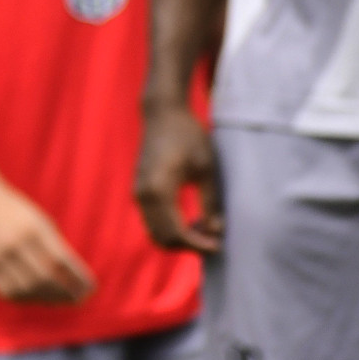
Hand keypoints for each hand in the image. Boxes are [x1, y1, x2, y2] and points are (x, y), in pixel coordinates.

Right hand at [0, 181, 95, 303]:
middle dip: (66, 292)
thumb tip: (75, 281)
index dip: (78, 278)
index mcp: (31, 228)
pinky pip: (9, 291)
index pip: (60, 260)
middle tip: (80, 298)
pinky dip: (28, 298)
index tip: (91, 287)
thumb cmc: (18, 212)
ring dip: (49, 298)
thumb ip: (55, 247)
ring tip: (63, 300)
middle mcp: (13, 243)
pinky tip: (40, 297)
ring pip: (28, 288)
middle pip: (45, 277)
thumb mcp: (40, 222)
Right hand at [134, 100, 222, 252]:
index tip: (219, 245)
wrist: (163, 114)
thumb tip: (216, 231)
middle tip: (214, 239)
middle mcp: (143, 194)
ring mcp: (138, 193)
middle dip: (189, 246)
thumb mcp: (206, 168)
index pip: (176, 233)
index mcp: (158, 190)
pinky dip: (171, 229)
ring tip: (205, 228)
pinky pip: (153, 221)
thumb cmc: (187, 136)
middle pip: (163, 239)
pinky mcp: (140, 190)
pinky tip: (192, 220)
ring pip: (156, 233)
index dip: (198, 245)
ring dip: (180, 239)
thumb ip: (210, 203)